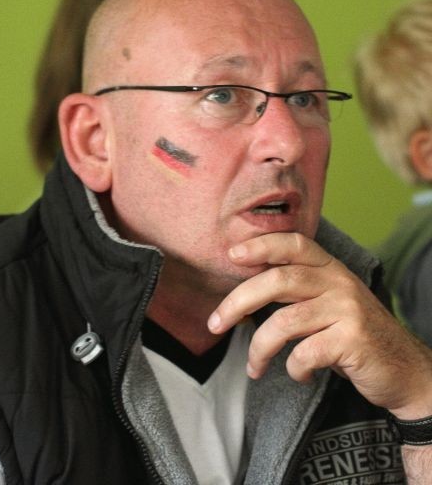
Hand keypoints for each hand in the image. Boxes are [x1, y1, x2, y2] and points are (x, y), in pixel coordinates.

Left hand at [207, 232, 431, 417]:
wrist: (404, 369)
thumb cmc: (353, 336)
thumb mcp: (328, 304)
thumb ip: (295, 294)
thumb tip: (241, 301)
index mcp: (330, 269)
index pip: (294, 244)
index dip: (262, 245)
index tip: (232, 255)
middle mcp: (339, 282)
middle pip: (278, 281)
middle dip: (238, 301)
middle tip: (215, 324)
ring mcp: (347, 309)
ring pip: (285, 322)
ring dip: (259, 348)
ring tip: (253, 368)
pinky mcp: (353, 339)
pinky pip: (305, 353)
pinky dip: (294, 369)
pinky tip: (300, 374)